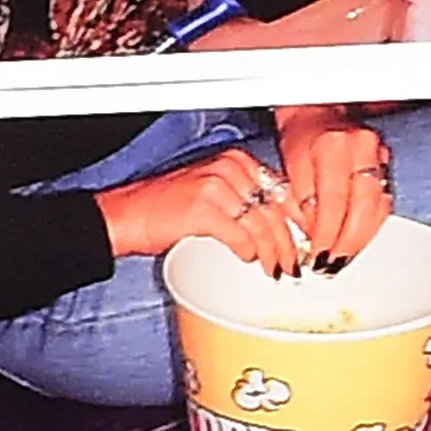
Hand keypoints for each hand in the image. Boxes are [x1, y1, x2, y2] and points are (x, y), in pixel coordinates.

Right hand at [94, 150, 314, 275]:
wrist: (123, 216)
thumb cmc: (161, 209)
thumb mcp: (211, 193)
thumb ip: (243, 200)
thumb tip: (277, 226)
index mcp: (236, 160)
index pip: (282, 189)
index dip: (299, 219)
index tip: (307, 239)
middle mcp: (230, 168)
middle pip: (275, 209)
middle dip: (290, 241)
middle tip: (295, 263)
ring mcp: (217, 187)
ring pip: (262, 225)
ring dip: (273, 253)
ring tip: (277, 269)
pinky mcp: (204, 209)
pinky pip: (240, 236)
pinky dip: (248, 252)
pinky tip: (249, 260)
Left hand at [265, 107, 393, 261]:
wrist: (321, 113)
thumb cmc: (300, 140)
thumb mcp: (289, 169)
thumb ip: (301, 202)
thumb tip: (309, 238)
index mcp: (332, 146)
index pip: (332, 200)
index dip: (325, 232)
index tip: (316, 254)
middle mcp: (362, 147)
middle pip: (362, 206)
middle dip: (347, 241)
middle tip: (332, 264)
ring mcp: (380, 154)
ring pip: (378, 206)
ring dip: (361, 238)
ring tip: (343, 259)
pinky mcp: (388, 163)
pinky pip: (385, 201)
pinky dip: (371, 225)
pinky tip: (358, 241)